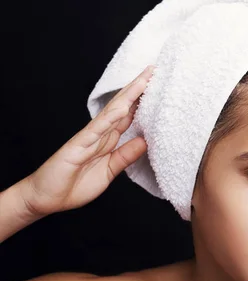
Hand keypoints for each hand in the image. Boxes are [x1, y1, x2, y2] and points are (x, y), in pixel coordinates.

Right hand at [20, 66, 154, 216]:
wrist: (46, 198)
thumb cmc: (74, 184)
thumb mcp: (109, 171)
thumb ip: (125, 156)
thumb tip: (145, 142)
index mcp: (107, 140)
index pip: (127, 116)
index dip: (142, 102)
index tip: (157, 86)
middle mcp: (99, 134)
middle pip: (122, 107)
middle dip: (138, 90)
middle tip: (154, 70)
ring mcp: (88, 138)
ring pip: (111, 113)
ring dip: (128, 96)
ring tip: (144, 80)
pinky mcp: (77, 146)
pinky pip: (96, 130)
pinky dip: (110, 118)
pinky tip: (123, 107)